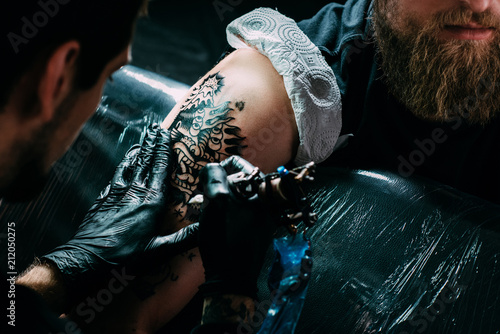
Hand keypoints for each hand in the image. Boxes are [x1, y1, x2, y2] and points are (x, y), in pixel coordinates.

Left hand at [42, 124, 197, 299]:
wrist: (88, 257)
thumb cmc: (125, 256)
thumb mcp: (159, 251)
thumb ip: (183, 238)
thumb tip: (206, 228)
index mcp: (152, 201)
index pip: (161, 168)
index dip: (164, 149)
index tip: (167, 133)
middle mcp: (136, 192)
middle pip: (146, 161)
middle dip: (152, 144)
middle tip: (156, 128)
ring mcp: (117, 193)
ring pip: (130, 165)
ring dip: (138, 151)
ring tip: (143, 139)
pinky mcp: (104, 198)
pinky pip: (116, 175)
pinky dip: (123, 165)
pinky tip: (125, 162)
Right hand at [198, 156, 277, 297]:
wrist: (232, 278)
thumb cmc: (225, 239)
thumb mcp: (216, 201)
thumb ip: (214, 176)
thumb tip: (212, 167)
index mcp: (263, 191)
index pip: (240, 164)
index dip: (219, 168)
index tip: (205, 180)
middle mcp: (268, 202)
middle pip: (238, 180)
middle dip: (218, 185)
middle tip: (203, 197)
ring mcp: (263, 217)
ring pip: (237, 196)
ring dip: (219, 199)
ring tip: (205, 209)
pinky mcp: (256, 230)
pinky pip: (239, 212)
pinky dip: (225, 212)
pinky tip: (213, 222)